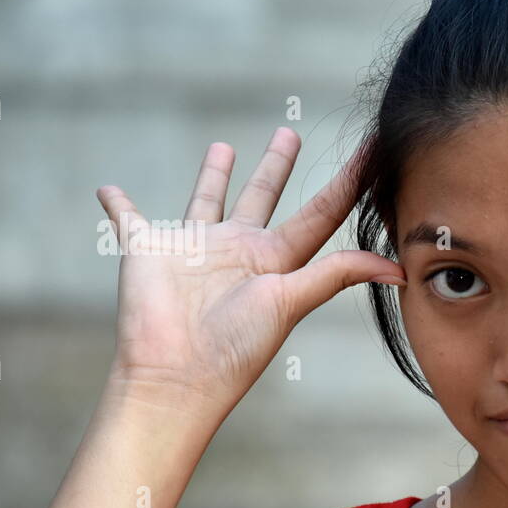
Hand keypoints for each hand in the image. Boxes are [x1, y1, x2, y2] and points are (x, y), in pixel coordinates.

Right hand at [96, 127, 404, 416]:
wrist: (175, 374)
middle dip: (276, 166)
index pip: (319, 212)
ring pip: (207, 199)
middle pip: (263, 196)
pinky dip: (118, 205)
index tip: (369, 149)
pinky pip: (129, 218)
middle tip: (289, 133)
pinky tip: (109, 190)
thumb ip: (337, 275)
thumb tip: (398, 268)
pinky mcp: (147, 249)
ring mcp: (192, 249)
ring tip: (224, 146)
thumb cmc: (236, 345)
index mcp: (275, 260)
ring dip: (213, 174)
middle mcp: (238, 250)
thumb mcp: (291, 301)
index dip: (346, 181)